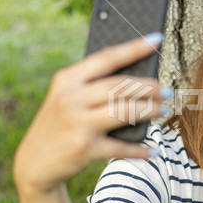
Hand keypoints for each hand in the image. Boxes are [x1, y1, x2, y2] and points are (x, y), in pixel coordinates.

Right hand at [14, 34, 169, 193]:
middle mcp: (70, 98)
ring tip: (163, 110)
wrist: (34, 163)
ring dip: (150, 110)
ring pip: (125, 111)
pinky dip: (140, 149)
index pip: (107, 58)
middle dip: (150, 87)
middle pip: (121, 86)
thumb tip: (138, 80)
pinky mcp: (84, 148)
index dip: (134, 48)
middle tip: (168, 90)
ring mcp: (77, 123)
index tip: (157, 39)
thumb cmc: (60, 124)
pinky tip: (152, 150)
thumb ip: (93, 87)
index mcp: (67, 79)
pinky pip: (121, 146)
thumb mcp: (67, 98)